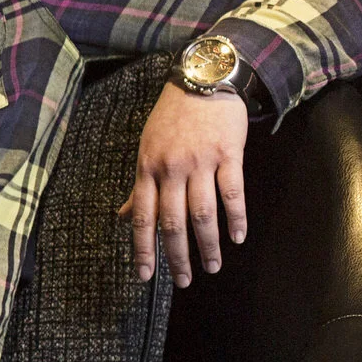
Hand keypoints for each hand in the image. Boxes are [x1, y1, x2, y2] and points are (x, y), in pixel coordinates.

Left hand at [118, 84, 250, 285]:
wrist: (202, 81)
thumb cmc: (171, 117)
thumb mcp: (146, 148)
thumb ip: (139, 187)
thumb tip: (124, 216)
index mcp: (147, 168)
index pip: (142, 217)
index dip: (142, 248)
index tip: (144, 276)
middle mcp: (170, 168)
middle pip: (172, 221)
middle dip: (177, 256)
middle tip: (184, 280)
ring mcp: (200, 161)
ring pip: (202, 213)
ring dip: (208, 244)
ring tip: (211, 267)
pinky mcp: (228, 154)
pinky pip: (232, 192)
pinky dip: (236, 218)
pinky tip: (237, 237)